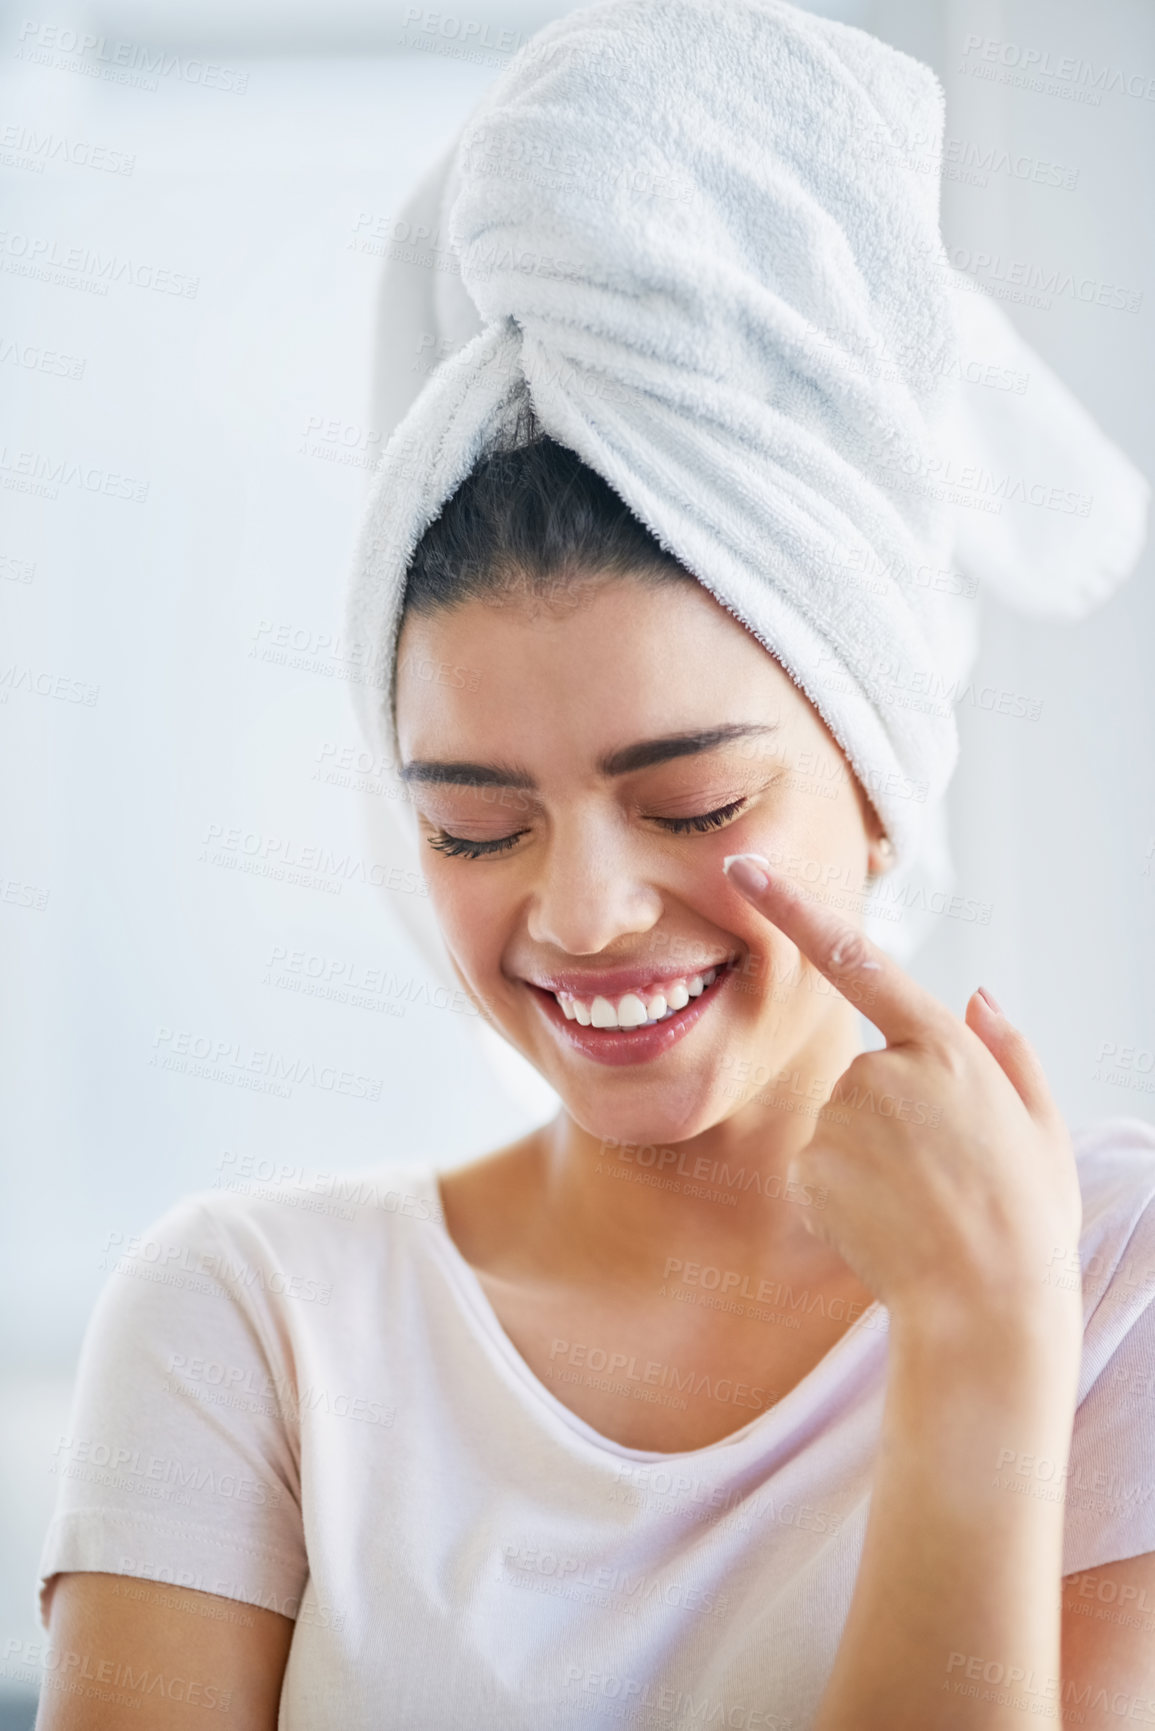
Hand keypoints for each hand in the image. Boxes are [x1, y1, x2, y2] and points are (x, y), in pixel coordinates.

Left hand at [722, 853, 1082, 1337]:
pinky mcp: (808, 1168)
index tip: (742, 868)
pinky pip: (821, 1166)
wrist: (983, 1309)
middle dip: (895, 1113)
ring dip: (872, 1155)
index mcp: (943, 1047)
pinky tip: (888, 1224)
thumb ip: (1006, 1049)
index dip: (792, 907)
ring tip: (923, 1203)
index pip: (855, 958)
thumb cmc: (1024, 1217)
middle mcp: (880, 1072)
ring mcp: (839, 1121)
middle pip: (868, 1072)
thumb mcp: (1040, 1122)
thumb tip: (977, 993)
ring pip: (843, 1123)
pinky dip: (846, 1191)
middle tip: (945, 1171)